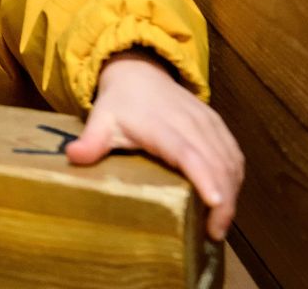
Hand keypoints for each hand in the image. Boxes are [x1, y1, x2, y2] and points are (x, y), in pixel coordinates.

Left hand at [64, 50, 243, 240]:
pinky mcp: (218, 125)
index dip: (205, 178)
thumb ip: (91, 141)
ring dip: (232, 194)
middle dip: (223, 202)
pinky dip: (235, 179)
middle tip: (213, 235)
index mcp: (162, 126)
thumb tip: (73, 157)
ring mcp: (208, 123)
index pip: (189, 153)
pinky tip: (229, 200)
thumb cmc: (120, 104)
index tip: (216, 203)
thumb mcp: (101, 120)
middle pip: (216, 164)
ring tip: (219, 225)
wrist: (139, 72)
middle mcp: (191, 124)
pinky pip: (234, 155)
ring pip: (230, 161)